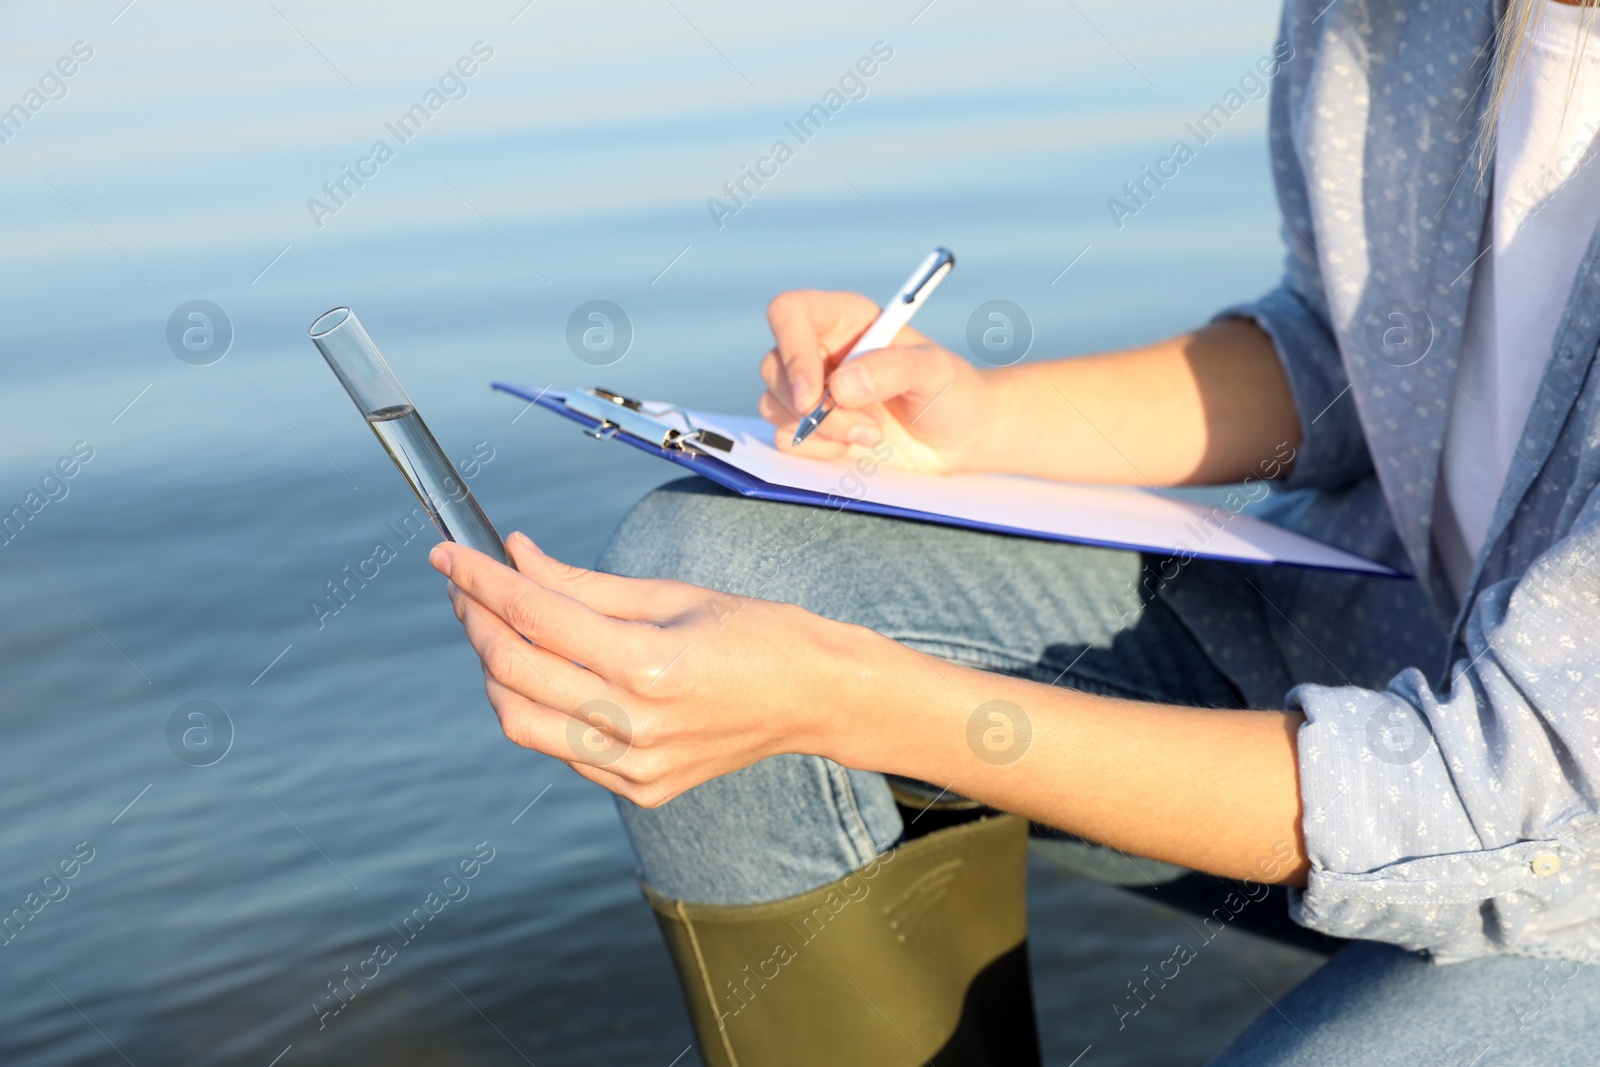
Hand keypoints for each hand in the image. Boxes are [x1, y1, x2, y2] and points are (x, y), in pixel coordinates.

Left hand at [431, 532, 883, 805]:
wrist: (815, 699)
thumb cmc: (754, 635)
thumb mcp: (670, 594)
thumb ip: (582, 584)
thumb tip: (515, 556)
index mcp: (649, 664)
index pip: (535, 616)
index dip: (481, 580)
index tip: (449, 553)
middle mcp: (637, 724)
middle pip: (513, 672)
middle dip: (476, 621)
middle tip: (464, 585)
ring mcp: (637, 766)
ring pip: (521, 722)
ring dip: (495, 671)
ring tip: (495, 629)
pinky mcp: (640, 789)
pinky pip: (561, 749)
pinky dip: (540, 707)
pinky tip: (549, 673)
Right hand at [757, 289, 995, 473]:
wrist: (958, 437)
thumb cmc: (949, 391)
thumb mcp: (933, 370)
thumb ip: (891, 369)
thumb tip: (840, 386)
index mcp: (844, 319)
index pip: (790, 313)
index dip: (792, 351)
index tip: (814, 396)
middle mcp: (820, 350)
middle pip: (772, 366)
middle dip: (810, 407)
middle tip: (864, 426)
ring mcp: (812, 390)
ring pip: (774, 405)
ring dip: (822, 431)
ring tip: (873, 433)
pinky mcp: (812, 427)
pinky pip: (785, 438)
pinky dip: (819, 449)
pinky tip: (858, 445)